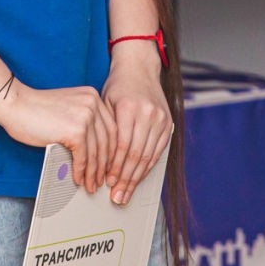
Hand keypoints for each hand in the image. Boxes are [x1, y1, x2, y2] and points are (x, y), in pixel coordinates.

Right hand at [0, 82, 117, 192]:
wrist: (16, 104)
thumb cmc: (35, 109)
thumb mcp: (67, 110)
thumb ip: (83, 123)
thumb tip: (95, 151)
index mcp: (92, 96)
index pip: (111, 128)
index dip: (112, 150)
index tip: (110, 164)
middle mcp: (93, 103)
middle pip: (108, 141)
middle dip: (105, 164)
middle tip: (102, 179)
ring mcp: (85, 116)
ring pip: (96, 152)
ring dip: (93, 172)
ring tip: (90, 184)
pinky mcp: (75, 130)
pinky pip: (83, 157)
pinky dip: (81, 171)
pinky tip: (78, 179)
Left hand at [100, 51, 171, 205]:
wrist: (139, 68)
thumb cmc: (117, 86)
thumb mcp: (105, 102)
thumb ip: (105, 129)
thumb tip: (97, 161)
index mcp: (128, 107)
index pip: (122, 146)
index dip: (115, 168)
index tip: (108, 183)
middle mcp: (147, 113)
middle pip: (136, 155)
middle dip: (126, 179)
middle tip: (117, 196)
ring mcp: (160, 118)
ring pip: (148, 156)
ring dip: (137, 178)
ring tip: (127, 193)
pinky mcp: (167, 123)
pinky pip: (158, 151)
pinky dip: (148, 167)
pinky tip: (139, 178)